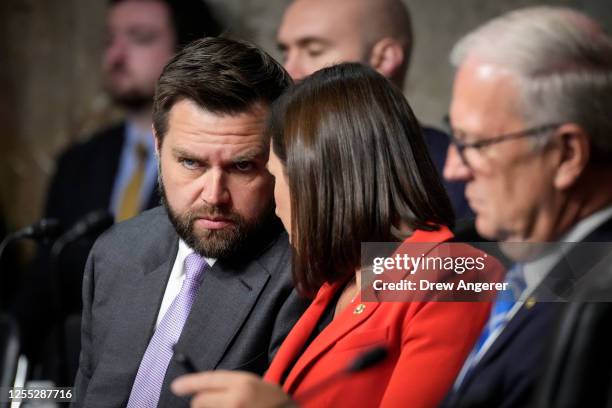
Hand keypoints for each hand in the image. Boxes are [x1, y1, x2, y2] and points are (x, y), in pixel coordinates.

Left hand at [171, 370, 296, 407]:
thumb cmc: (271, 400)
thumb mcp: (252, 383)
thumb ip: (229, 385)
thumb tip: (201, 390)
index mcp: (241, 383)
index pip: (207, 380)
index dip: (188, 383)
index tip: (176, 386)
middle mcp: (235, 400)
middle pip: (200, 401)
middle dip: (201, 402)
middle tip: (211, 403)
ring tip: (225, 407)